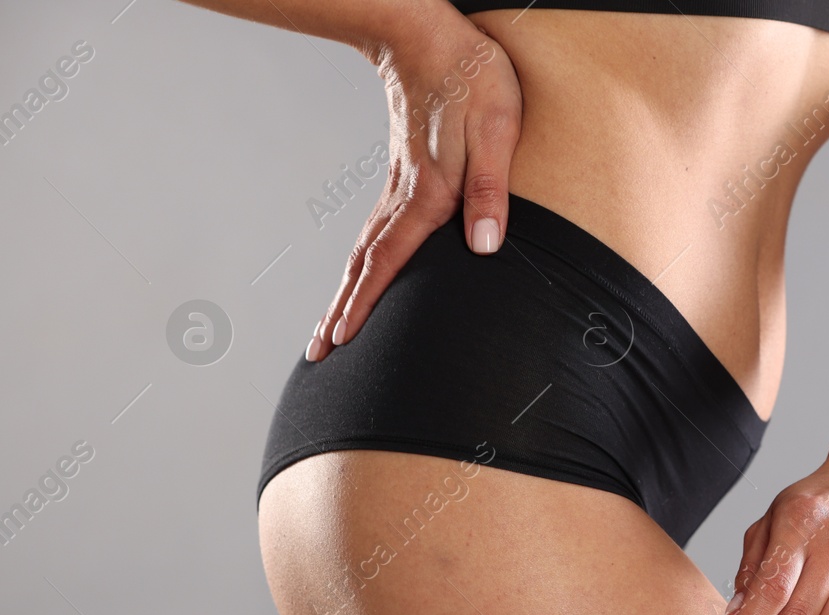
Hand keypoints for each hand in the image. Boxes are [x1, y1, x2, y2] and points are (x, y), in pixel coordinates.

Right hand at [307, 15, 522, 359]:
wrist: (428, 35)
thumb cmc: (472, 78)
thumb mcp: (497, 128)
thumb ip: (490, 188)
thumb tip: (483, 245)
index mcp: (429, 192)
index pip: (391, 259)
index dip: (367, 301)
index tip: (342, 338)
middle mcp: (406, 195)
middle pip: (366, 265)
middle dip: (342, 311)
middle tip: (318, 353)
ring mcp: (399, 186)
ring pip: (365, 250)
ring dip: (346, 292)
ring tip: (329, 328)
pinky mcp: (402, 177)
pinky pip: (375, 232)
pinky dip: (362, 264)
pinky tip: (361, 276)